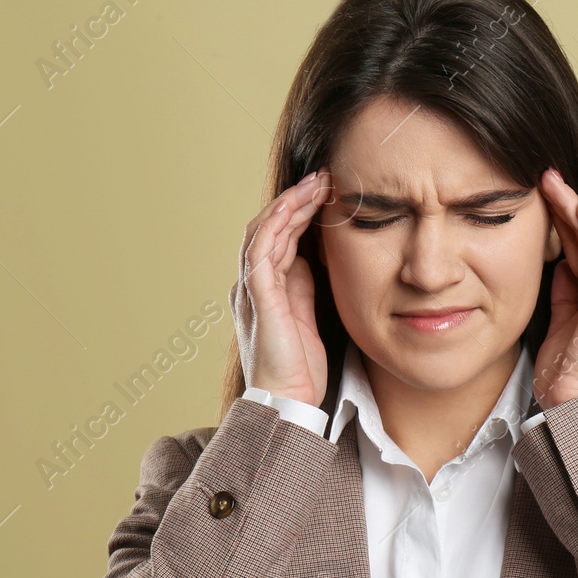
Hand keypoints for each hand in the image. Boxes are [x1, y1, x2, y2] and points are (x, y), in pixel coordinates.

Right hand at [230, 169, 333, 405]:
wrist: (287, 401)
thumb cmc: (298, 367)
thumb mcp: (306, 316)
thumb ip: (302, 286)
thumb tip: (307, 256)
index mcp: (264, 288)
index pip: (279, 238)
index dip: (300, 212)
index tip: (326, 190)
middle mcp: (252, 284)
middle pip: (270, 228)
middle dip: (296, 200)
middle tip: (323, 176)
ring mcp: (252, 289)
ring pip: (264, 232)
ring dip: (290, 204)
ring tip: (315, 183)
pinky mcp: (258, 297)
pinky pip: (260, 251)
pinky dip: (275, 226)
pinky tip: (293, 207)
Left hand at [532, 168, 577, 409]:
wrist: (575, 403)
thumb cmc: (566, 372)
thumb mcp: (559, 321)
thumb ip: (562, 291)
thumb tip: (556, 264)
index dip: (561, 219)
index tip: (540, 194)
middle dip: (566, 204)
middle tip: (545, 175)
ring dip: (574, 208)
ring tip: (553, 182)